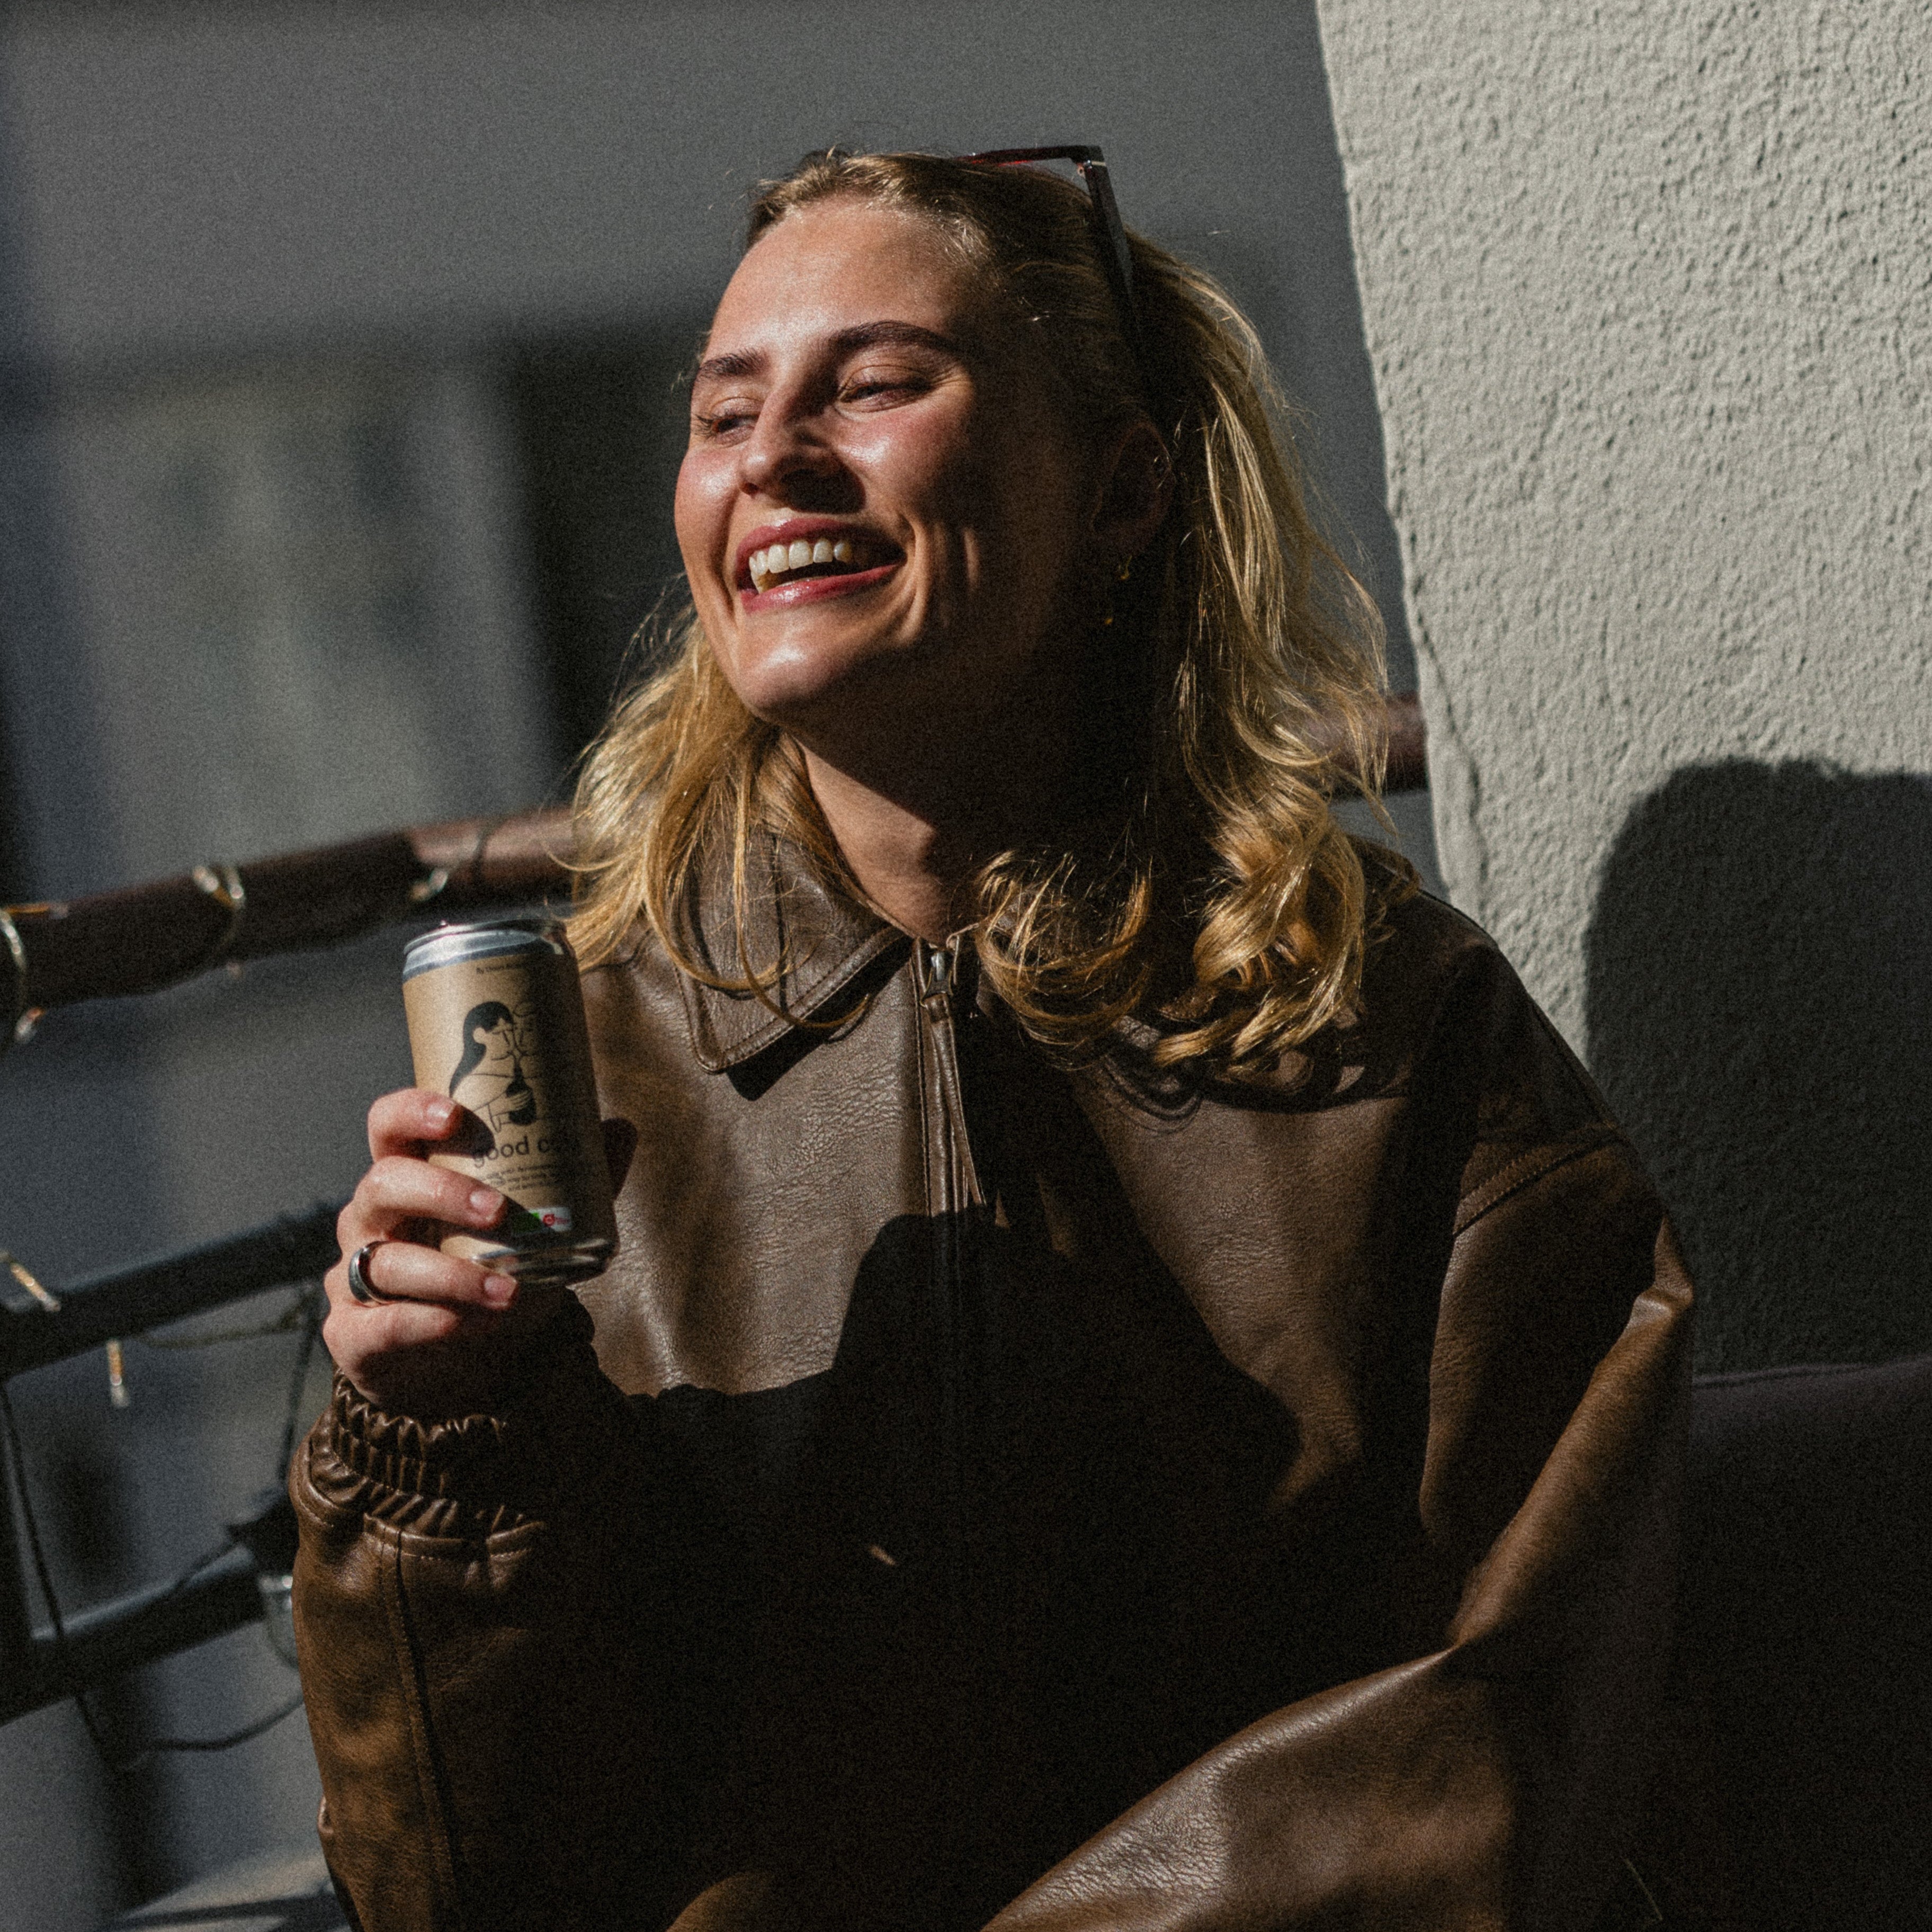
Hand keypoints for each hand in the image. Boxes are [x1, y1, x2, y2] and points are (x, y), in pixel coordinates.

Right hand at [324, 1088, 572, 1419]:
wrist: (469, 1359)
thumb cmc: (494, 1268)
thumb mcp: (534, 1224)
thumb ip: (576, 1180)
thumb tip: (621, 1127)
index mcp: (409, 1174)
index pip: (388, 1125)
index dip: (411, 1112)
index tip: (456, 1116)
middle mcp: (373, 1217)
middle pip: (384, 1184)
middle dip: (443, 1194)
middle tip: (500, 1211)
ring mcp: (355, 1274)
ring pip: (387, 1262)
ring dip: (452, 1274)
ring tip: (510, 1289)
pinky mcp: (354, 1333)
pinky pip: (383, 1323)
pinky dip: (432, 1321)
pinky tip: (472, 1322)